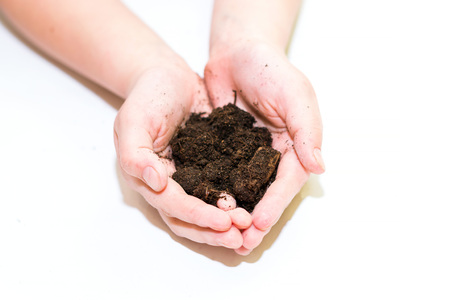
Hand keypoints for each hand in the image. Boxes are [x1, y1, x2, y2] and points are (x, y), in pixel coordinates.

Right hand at [114, 62, 251, 248]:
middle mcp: (166, 184)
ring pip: (203, 210)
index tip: (223, 221)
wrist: (168, 78)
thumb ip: (136, 153)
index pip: (172, 204)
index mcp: (146, 177)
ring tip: (248, 228)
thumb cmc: (148, 95)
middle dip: (212, 230)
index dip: (196, 215)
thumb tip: (155, 182)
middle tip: (240, 235)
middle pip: (187, 218)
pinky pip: (219, 189)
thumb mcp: (134, 119)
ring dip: (223, 224)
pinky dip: (232, 202)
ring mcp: (186, 178)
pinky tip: (252, 206)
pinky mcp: (205, 168)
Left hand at [205, 41, 324, 254]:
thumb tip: (320, 166)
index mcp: (295, 144)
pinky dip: (218, 194)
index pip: (287, 180)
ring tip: (226, 239)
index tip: (260, 224)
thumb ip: (307, 129)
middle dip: (257, 219)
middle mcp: (273, 154)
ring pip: (244, 190)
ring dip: (237, 215)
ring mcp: (248, 153)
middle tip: (242, 243)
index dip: (275, 204)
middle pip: (267, 193)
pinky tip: (206, 210)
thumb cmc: (270, 68)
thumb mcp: (294, 94)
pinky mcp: (225, 149)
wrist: (237, 51)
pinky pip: (222, 175)